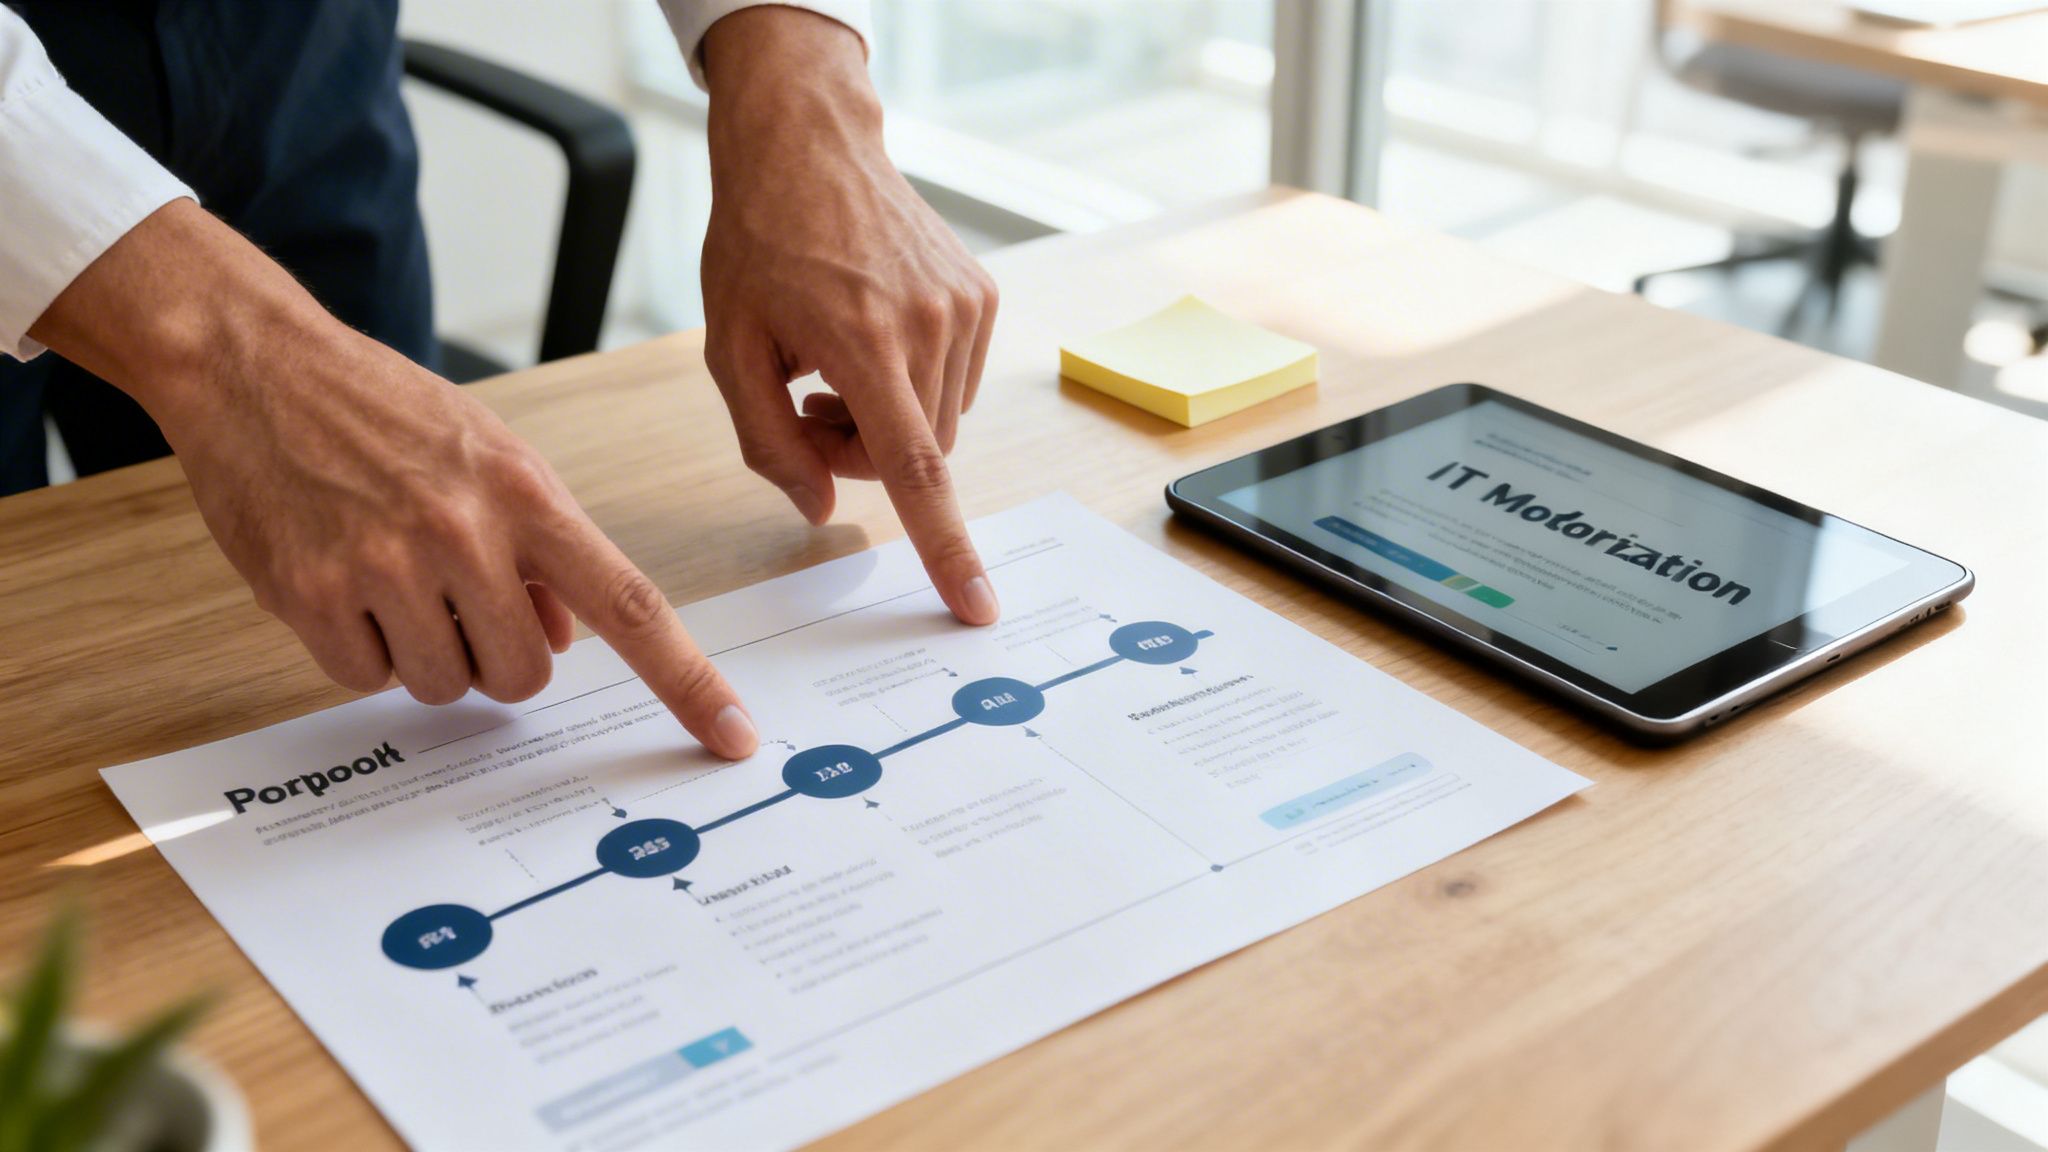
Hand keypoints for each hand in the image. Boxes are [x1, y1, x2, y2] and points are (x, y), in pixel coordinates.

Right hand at [29, 200, 759, 757]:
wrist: (256, 366)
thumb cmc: (382, 409)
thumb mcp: (489, 456)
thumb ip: (540, 547)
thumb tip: (571, 634)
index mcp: (528, 496)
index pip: (631, 605)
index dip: (688, 680)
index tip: (732, 734)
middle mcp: (465, 533)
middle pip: (525, 673)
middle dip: (500, 655)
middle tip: (460, 597)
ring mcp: (386, 566)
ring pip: (446, 684)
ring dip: (428, 652)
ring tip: (394, 575)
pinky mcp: (313, 594)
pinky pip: (366, 679)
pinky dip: (361, 649)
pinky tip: (344, 582)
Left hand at [698, 8, 1000, 625]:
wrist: (809, 146)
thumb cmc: (758, 242)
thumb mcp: (730, 348)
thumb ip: (768, 441)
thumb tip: (817, 507)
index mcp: (864, 343)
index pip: (915, 470)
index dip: (946, 549)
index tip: (977, 606)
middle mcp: (929, 326)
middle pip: (916, 456)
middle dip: (861, 454)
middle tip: (808, 405)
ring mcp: (964, 308)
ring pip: (938, 424)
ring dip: (887, 420)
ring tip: (832, 365)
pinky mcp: (980, 295)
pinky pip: (954, 382)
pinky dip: (912, 383)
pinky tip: (869, 337)